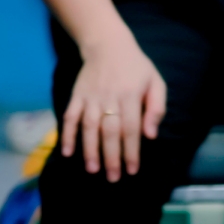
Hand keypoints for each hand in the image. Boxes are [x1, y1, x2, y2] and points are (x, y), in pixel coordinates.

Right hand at [61, 28, 166, 181]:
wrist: (108, 46)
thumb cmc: (136, 67)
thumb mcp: (155, 82)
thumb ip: (156, 107)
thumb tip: (151, 134)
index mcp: (131, 95)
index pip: (131, 128)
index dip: (132, 150)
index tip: (133, 170)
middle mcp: (110, 97)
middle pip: (110, 131)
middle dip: (112, 156)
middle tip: (113, 177)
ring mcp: (91, 97)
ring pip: (89, 127)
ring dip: (90, 150)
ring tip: (93, 169)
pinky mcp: (76, 96)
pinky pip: (69, 117)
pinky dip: (67, 135)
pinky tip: (68, 152)